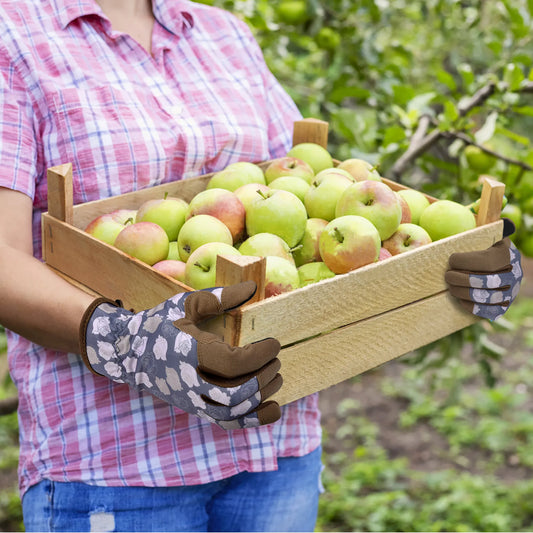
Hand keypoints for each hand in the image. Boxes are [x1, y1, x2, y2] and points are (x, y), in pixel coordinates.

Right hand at [79, 281, 281, 429]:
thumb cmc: (160, 324)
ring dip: (262, 396)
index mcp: (189, 353)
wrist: (130, 353)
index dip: (260, 355)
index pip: (233, 363)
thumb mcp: (187, 305)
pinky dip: (253, 420)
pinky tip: (273, 407)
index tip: (274, 343)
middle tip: (276, 360)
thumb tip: (252, 287)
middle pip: (237, 392)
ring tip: (276, 377)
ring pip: (233, 412)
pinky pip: (227, 423)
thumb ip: (220, 298)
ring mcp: (193, 401)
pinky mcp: (197, 410)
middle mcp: (191, 383)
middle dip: (263, 376)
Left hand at [445, 219, 522, 320]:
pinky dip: (470, 305)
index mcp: (508, 253)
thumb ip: (483, 214)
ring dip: (461, 291)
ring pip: (485, 297)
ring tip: (450, 285)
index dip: (466, 261)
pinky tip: (459, 297)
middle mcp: (515, 274)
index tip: (451, 259)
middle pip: (486, 281)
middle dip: (461, 278)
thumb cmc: (479, 243)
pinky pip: (487, 311)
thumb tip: (488, 200)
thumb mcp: (482, 228)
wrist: (491, 265)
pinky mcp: (503, 305)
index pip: (489, 261)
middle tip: (447, 275)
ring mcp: (511, 291)